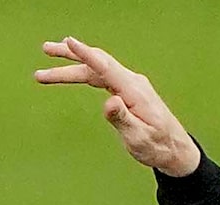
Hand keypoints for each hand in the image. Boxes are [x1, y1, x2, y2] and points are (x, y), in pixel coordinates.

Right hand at [34, 38, 202, 177]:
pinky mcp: (126, 90)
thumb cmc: (156, 144)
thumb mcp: (138, 137)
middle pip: (96, 63)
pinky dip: (84, 70)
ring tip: (49, 61)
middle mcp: (131, 82)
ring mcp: (129, 84)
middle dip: (70, 56)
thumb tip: (108, 103)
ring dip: (72, 64)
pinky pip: (101, 75)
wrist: (173, 147)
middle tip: (46, 50)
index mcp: (133, 90)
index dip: (85, 54)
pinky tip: (73, 71)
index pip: (105, 67)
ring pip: (96, 68)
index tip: (68, 42)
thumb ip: (122, 118)